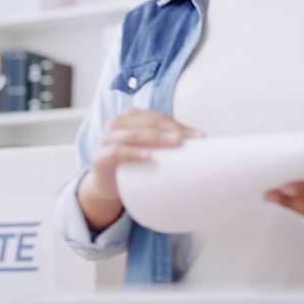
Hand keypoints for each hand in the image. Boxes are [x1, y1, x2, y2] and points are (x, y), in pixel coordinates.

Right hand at [78, 110, 201, 229]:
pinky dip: (134, 153)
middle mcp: (118, 123)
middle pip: (149, 123)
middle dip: (173, 130)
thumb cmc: (130, 165)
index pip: (159, 118)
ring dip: (157, 137)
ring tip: (176, 142)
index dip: (180, 124)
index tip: (201, 136)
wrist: (105, 185)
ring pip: (135, 134)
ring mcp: (107, 139)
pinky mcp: (101, 157)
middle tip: (193, 140)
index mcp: (131, 118)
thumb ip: (165, 145)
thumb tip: (202, 151)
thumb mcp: (147, 150)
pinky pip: (117, 153)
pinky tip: (149, 156)